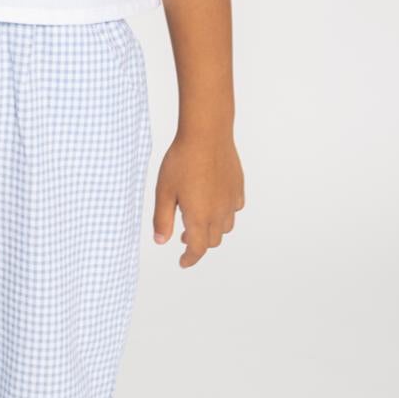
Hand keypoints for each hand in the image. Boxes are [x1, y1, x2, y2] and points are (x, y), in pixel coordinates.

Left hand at [152, 126, 244, 267]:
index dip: (190, 259)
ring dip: (212, 230)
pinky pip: (234, 209)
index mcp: (199, 217)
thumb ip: (162, 219)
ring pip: (225, 227)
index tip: (183, 262)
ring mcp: (231, 200)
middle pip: (212, 241)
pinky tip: (214, 203)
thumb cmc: (182, 161)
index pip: (197, 249)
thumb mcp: (164, 191)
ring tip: (198, 220)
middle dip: (199, 244)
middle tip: (183, 238)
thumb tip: (160, 241)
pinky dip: (224, 213)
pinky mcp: (238, 187)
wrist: (207, 135)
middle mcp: (219, 213)